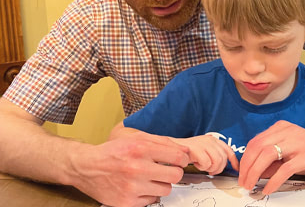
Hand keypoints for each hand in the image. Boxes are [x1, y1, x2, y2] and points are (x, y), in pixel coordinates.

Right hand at [68, 130, 189, 206]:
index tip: (179, 161)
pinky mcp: (127, 202)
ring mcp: (132, 187)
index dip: (182, 159)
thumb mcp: (137, 138)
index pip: (177, 157)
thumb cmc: (113, 151)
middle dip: (174, 172)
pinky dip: (148, 193)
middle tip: (166, 170)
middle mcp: (137, 168)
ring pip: (165, 190)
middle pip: (175, 176)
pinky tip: (139, 185)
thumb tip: (184, 150)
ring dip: (161, 184)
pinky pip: (152, 200)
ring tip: (149, 177)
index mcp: (141, 149)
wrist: (87, 167)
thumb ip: (162, 142)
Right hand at [172, 135, 238, 174]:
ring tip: (202, 166)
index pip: (228, 150)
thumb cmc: (188, 151)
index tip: (236, 168)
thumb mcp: (204, 150)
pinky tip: (196, 163)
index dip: (234, 161)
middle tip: (210, 170)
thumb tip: (224, 164)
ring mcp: (203, 143)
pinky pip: (206, 163)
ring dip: (209, 167)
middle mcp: (210, 140)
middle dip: (217, 168)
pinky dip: (201, 167)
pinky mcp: (197, 148)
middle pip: (223, 159)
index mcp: (213, 140)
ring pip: (216, 161)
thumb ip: (214, 154)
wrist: (173, 148)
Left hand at [238, 120, 304, 194]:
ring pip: (268, 154)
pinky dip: (274, 180)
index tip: (240, 172)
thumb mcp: (289, 153)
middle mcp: (287, 131)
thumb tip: (254, 173)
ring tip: (250, 185)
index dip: (245, 158)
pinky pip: (285, 168)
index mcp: (280, 128)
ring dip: (255, 172)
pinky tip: (268, 189)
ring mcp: (298, 142)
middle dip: (247, 166)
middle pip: (258, 146)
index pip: (255, 141)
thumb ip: (272, 161)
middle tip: (243, 182)